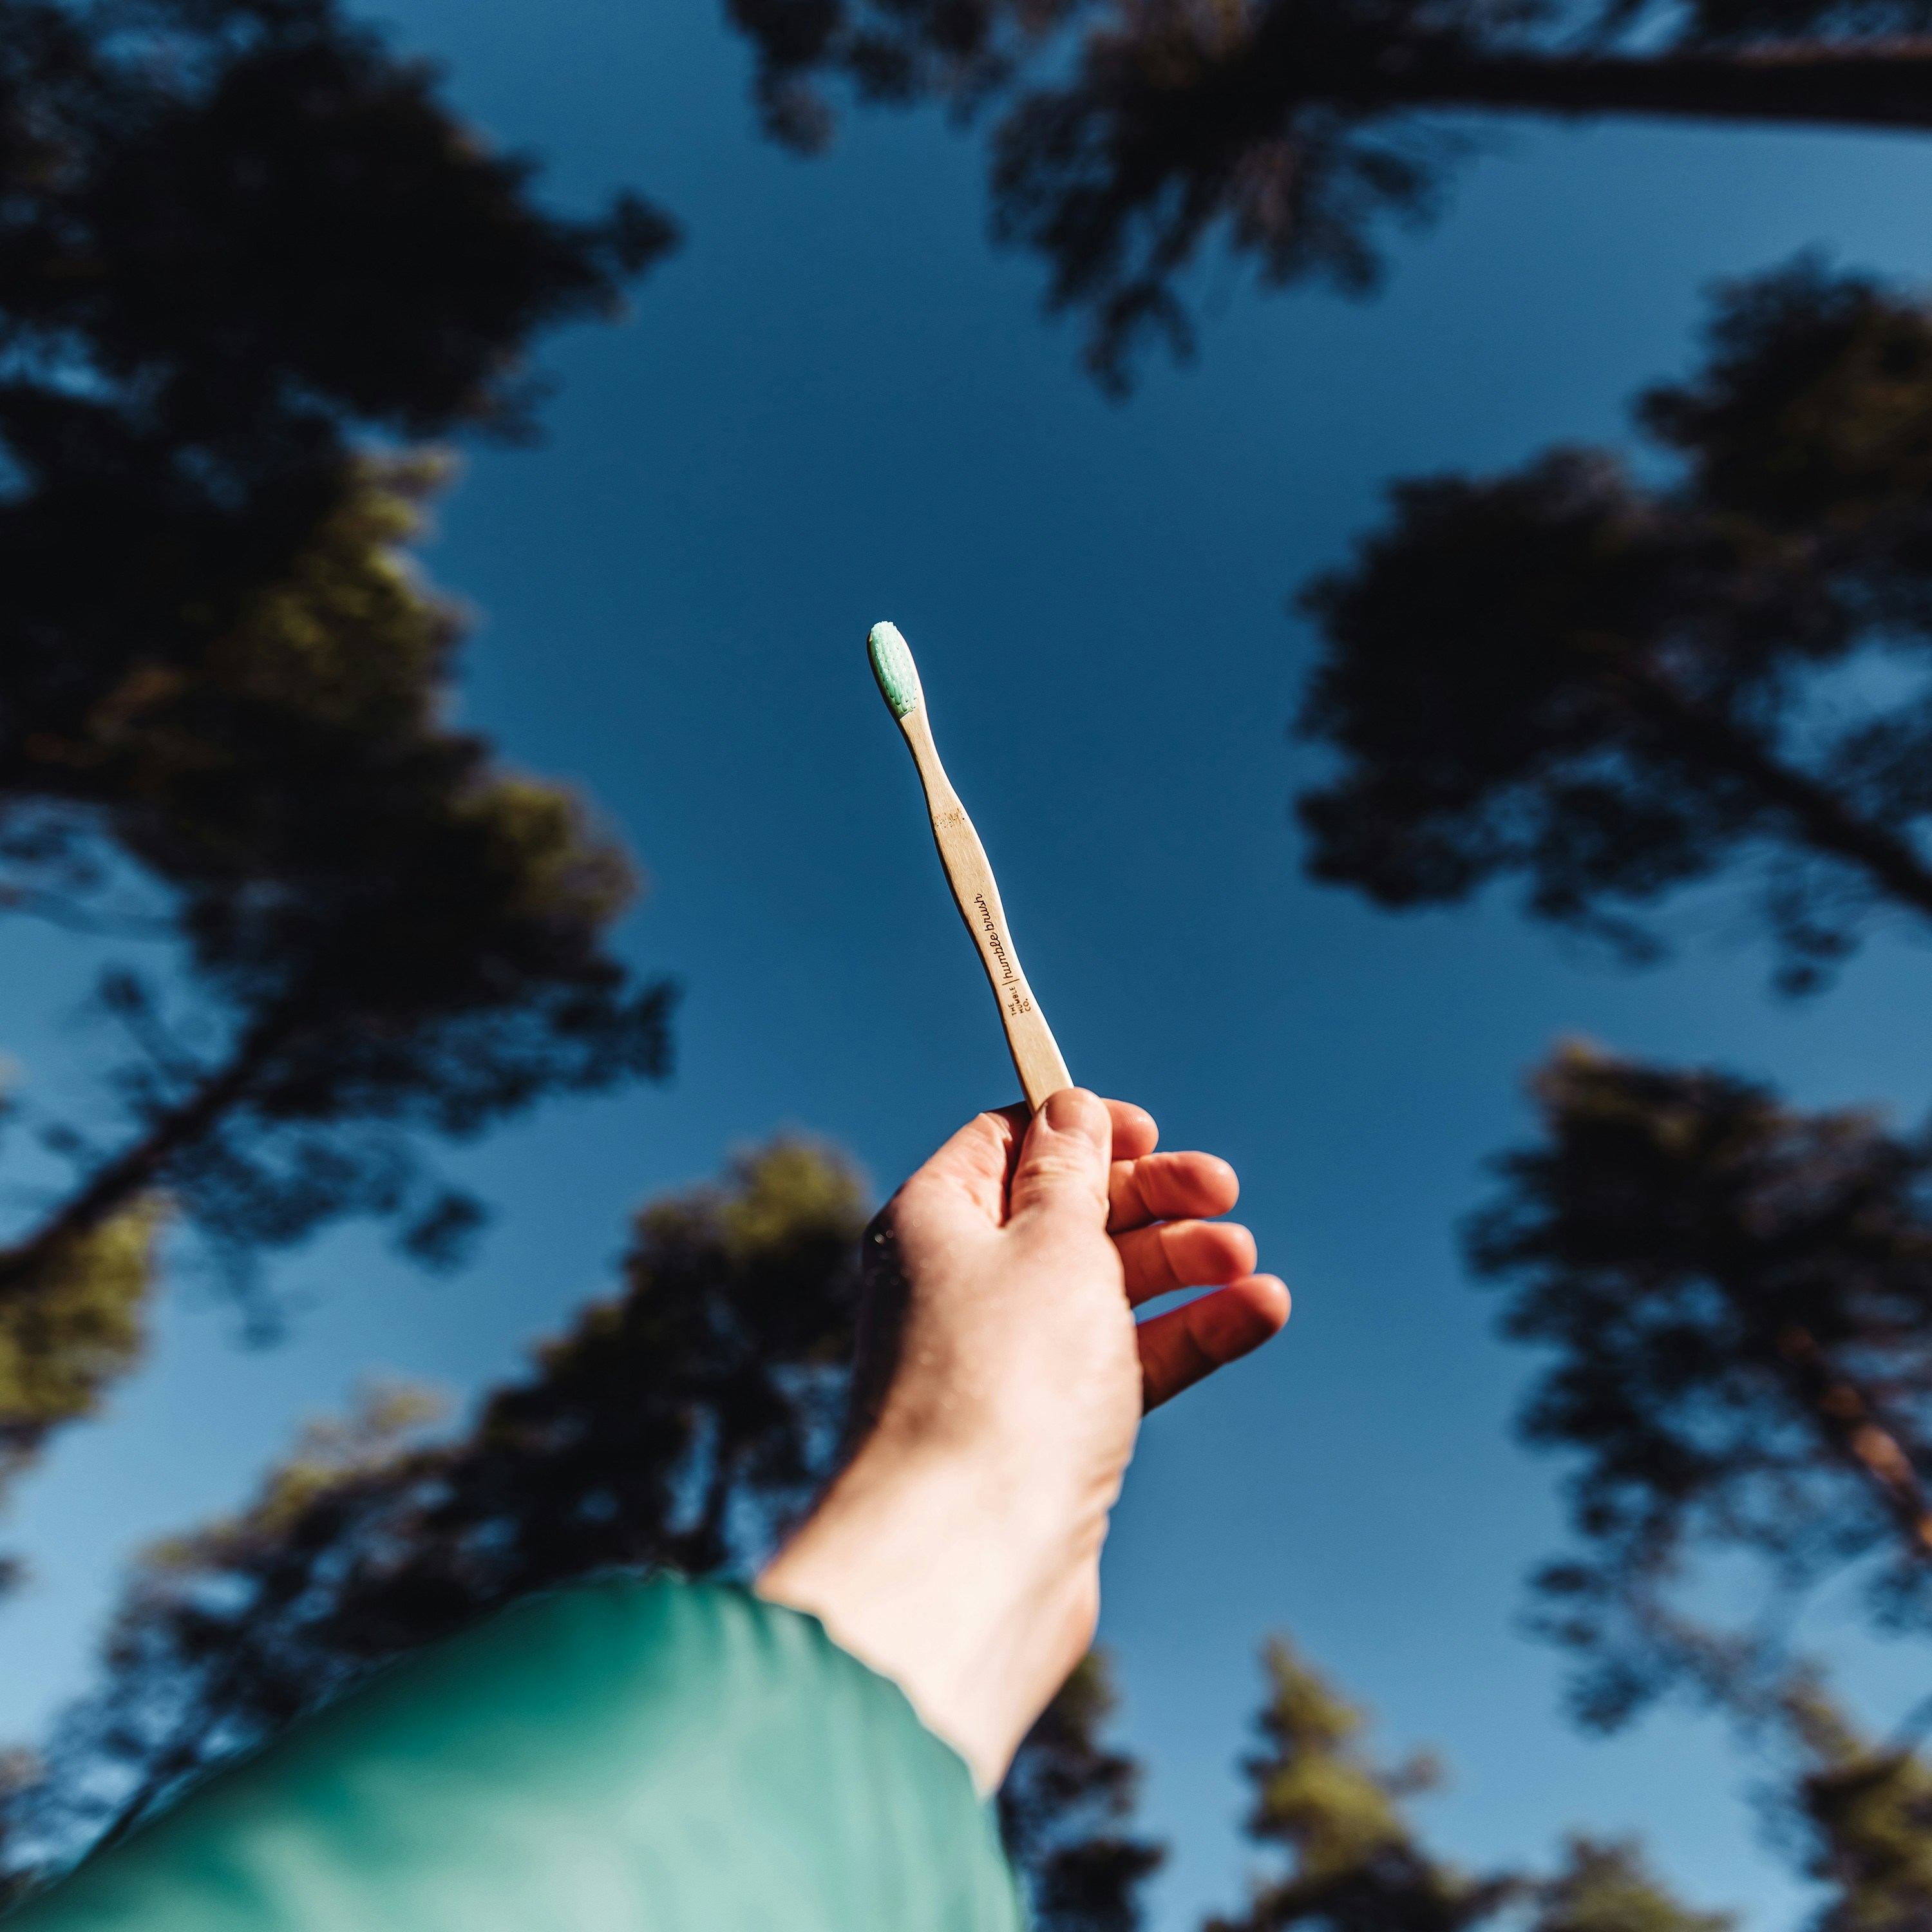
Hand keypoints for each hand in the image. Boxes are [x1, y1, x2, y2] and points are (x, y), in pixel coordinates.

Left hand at [757, 1089, 1287, 1788]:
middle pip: (1067, 1212)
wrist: (970, 1558)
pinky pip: (1125, 1361)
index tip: (1151, 1133)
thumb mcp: (1051, 1243)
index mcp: (934, 1222)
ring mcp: (1005, 1362)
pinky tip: (1259, 1312)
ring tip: (1247, 1263)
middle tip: (1226, 1194)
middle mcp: (960, 1286)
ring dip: (1183, 1265)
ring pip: (1106, 1289)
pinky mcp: (1049, 1431)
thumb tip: (1066, 1108)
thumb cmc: (1004, 1380)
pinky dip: (1187, 1333)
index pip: (1006, 1142)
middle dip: (1153, 1197)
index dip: (1080, 1127)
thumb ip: (1069, 1172)